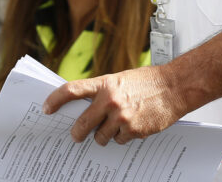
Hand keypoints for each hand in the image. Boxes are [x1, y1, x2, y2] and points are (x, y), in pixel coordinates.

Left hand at [43, 65, 185, 145]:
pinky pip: (119, 140)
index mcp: (104, 84)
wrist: (174, 87)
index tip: (46, 108)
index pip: (71, 90)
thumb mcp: (119, 80)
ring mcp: (121, 117)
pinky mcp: (134, 130)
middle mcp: (110, 100)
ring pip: (100, 137)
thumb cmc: (147, 81)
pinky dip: (121, 137)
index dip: (55, 100)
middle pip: (82, 123)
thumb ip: (102, 91)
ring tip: (110, 129)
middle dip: (76, 133)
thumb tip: (84, 105)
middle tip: (75, 136)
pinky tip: (129, 128)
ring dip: (102, 136)